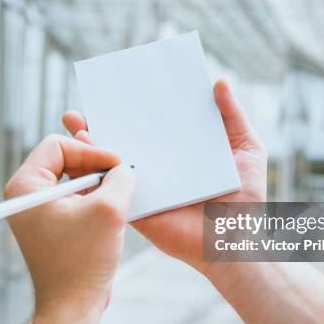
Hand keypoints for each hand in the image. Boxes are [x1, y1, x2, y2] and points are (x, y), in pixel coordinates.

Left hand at [4, 135, 135, 317]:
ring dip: (97, 184)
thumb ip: (120, 177)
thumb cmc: (83, 260)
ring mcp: (37, 210)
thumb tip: (123, 168)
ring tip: (116, 197)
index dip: (91, 152)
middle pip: (63, 159)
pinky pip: (73, 196)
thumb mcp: (109, 209)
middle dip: (94, 166)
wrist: (72, 306)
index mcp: (25, 186)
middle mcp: (25, 195)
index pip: (58, 145)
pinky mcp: (50, 223)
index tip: (116, 167)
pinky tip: (110, 213)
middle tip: (119, 178)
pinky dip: (93, 198)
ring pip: (71, 177)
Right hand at [62, 79, 266, 273]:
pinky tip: (81, 160)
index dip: (132, 107)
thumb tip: (219, 81)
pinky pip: (113, 191)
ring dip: (90, 145)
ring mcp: (146, 187)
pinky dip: (94, 177)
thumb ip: (232, 117)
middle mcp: (159, 166)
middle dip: (100, 122)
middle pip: (125, 139)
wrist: (237, 242)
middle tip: (81, 107)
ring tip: (75, 124)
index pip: (151, 124)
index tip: (113, 88)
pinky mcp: (138, 209)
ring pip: (112, 163)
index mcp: (179, 150)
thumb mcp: (247, 149)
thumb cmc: (248, 198)